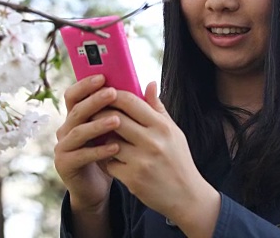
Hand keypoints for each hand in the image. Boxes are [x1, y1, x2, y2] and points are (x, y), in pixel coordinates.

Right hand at [54, 74, 121, 212]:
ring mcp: (63, 147)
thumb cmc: (109, 152)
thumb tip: (150, 84)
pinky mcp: (65, 164)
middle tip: (112, 93)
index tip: (103, 76)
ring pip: (78, 132)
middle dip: (95, 101)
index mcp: (76, 116)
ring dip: (98, 125)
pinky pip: (81, 155)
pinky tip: (115, 147)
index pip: (74, 94)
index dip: (85, 85)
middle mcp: (65, 128)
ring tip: (117, 120)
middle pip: (77, 110)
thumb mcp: (117, 129)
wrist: (96, 186)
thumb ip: (129, 108)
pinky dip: (99, 151)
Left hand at [104, 82, 220, 235]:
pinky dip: (104, 158)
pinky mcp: (132, 178)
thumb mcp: (174, 132)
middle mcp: (152, 141)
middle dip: (99, 113)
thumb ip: (158, 108)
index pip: (130, 101)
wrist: (187, 196)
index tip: (104, 94)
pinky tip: (106, 156)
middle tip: (93, 112)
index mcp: (162, 126)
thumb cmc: (179, 160)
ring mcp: (141, 160)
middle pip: (114, 118)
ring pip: (108, 140)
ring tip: (99, 135)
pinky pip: (108, 162)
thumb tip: (148, 83)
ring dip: (100, 137)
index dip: (113, 94)